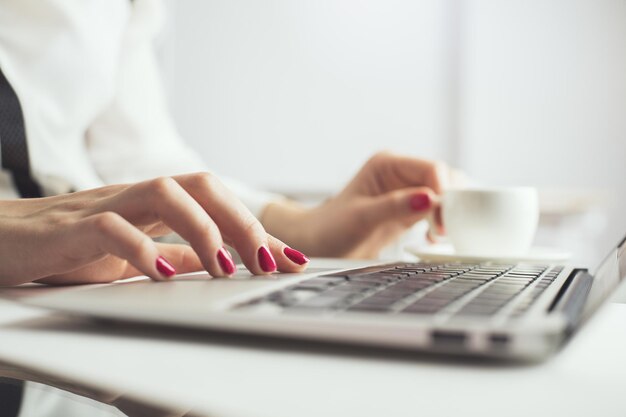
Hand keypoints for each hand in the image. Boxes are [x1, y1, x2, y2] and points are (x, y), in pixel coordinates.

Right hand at [0, 173, 308, 285]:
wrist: (0, 240)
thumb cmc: (68, 247)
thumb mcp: (135, 255)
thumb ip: (175, 255)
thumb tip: (222, 263)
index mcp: (154, 206)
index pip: (217, 204)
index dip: (258, 230)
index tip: (293, 260)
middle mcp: (136, 198)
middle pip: (202, 187)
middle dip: (243, 224)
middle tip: (268, 264)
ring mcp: (104, 205)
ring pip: (165, 194)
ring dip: (204, 231)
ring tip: (224, 269)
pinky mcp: (70, 226)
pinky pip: (112, 226)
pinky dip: (142, 248)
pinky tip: (161, 273)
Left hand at [262, 152, 464, 257]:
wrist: (318, 246)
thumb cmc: (331, 228)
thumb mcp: (362, 218)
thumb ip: (395, 207)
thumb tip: (429, 199)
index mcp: (387, 164)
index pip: (431, 168)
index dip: (444, 191)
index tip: (444, 218)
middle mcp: (400, 173)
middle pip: (444, 178)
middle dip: (452, 202)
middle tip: (447, 229)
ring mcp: (407, 191)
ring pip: (446, 193)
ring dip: (451, 212)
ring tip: (441, 234)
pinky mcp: (410, 210)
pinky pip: (439, 210)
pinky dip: (444, 221)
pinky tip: (434, 237)